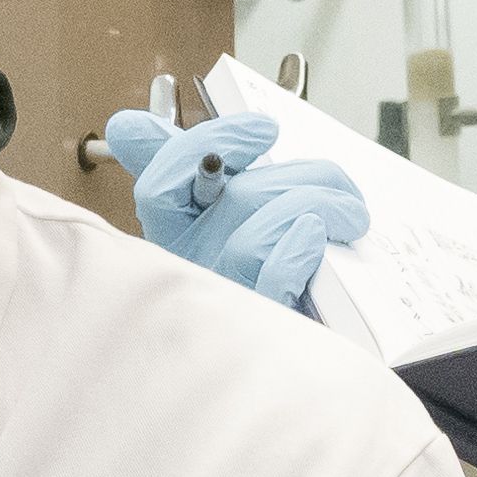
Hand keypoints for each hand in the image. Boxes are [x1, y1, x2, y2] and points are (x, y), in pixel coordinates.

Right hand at [104, 108, 370, 310]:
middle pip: (234, 198)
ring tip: (349, 215)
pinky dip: (301, 250)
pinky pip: (274, 275)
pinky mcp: (264, 325)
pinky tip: (318, 243)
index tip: (263, 130)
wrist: (318, 348)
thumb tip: (128, 128)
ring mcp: (227, 298)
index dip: (206, 147)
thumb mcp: (240, 210)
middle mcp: (197, 266)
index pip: (160, 186)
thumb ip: (192, 166)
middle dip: (299, 177)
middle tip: (332, 184)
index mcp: (182, 235)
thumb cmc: (278, 271)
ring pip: (256, 233)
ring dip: (319, 207)